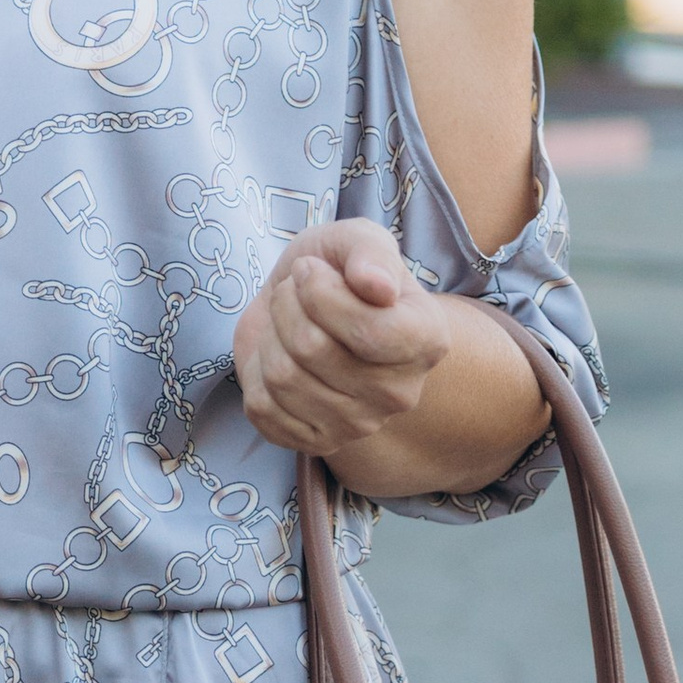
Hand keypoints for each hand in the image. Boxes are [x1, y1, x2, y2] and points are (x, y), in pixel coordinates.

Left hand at [233, 220, 450, 459]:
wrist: (303, 306)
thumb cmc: (336, 271)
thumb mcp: (355, 238)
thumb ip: (370, 251)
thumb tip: (377, 286)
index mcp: (426, 339)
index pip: (369, 330)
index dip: (321, 292)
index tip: (310, 270)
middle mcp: (401, 392)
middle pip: (312, 349)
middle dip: (287, 305)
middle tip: (295, 293)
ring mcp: (360, 425)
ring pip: (282, 377)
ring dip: (270, 336)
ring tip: (287, 323)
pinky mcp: (317, 443)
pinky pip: (263, 410)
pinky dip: (255, 374)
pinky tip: (278, 358)